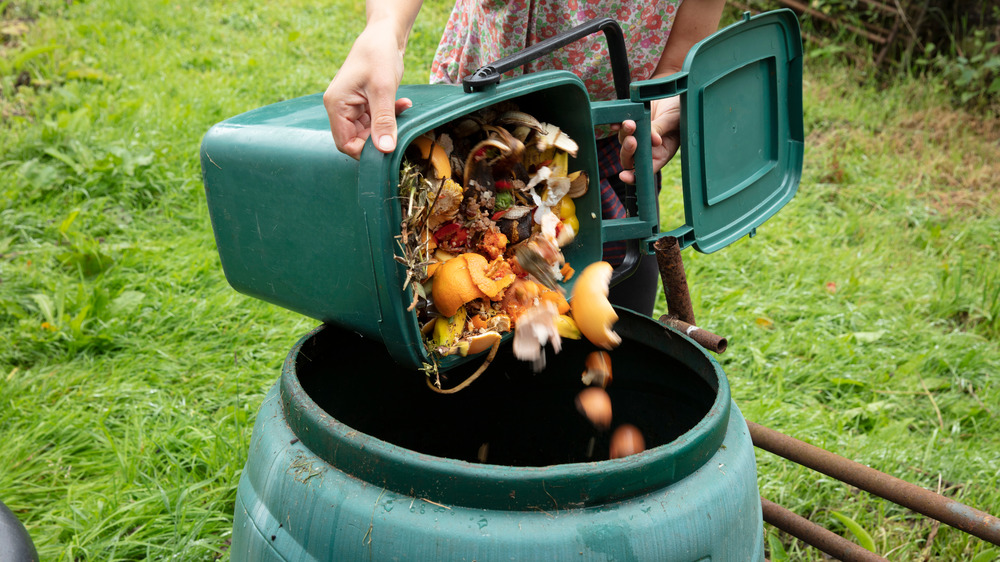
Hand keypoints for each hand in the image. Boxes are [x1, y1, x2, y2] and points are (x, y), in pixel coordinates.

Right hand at [323, 21, 412, 158]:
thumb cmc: (378, 55)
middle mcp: (340, 107)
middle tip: (399, 130)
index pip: (345, 143)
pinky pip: (376, 119)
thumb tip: (385, 149)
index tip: (386, 148)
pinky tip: (403, 104)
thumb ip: (383, 121)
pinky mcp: (364, 102)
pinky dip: (390, 115)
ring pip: (369, 130)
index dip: (364, 151)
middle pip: (356, 139)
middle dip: (379, 137)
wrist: (384, 35)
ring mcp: (352, 105)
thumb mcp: (383, 90)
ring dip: (388, 125)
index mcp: (336, 105)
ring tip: (402, 108)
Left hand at [617, 96, 681, 184]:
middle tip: (632, 140)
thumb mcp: (674, 121)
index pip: (645, 170)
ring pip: (624, 141)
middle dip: (628, 151)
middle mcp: (648, 147)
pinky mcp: (631, 122)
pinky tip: (616, 122)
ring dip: (624, 134)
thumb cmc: (680, 110)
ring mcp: (638, 135)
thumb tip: (653, 139)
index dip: (634, 176)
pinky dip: (616, 126)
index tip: (624, 176)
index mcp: (661, 153)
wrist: (674, 93)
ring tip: (630, 123)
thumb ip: (661, 129)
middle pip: (630, 158)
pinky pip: (619, 127)